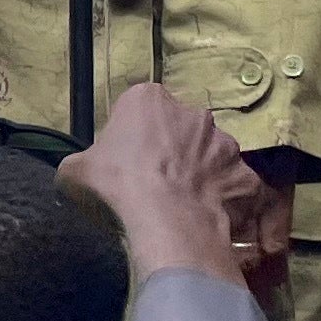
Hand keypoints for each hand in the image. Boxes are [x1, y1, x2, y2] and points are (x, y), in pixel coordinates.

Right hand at [57, 82, 286, 299]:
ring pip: (212, 156)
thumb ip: (81, 163)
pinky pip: (235, 188)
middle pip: (182, 128)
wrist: (165, 220)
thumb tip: (80, 172)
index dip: (133, 134)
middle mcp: (194, 113)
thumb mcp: (75, 171)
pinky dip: (226, 201)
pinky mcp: (246, 176)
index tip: (126, 160)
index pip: (141, 108)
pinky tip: (210, 221)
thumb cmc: (116, 185)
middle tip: (155, 182)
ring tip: (183, 205)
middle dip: (173, 149)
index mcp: (149, 100)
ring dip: (201, 173)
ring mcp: (226, 144)